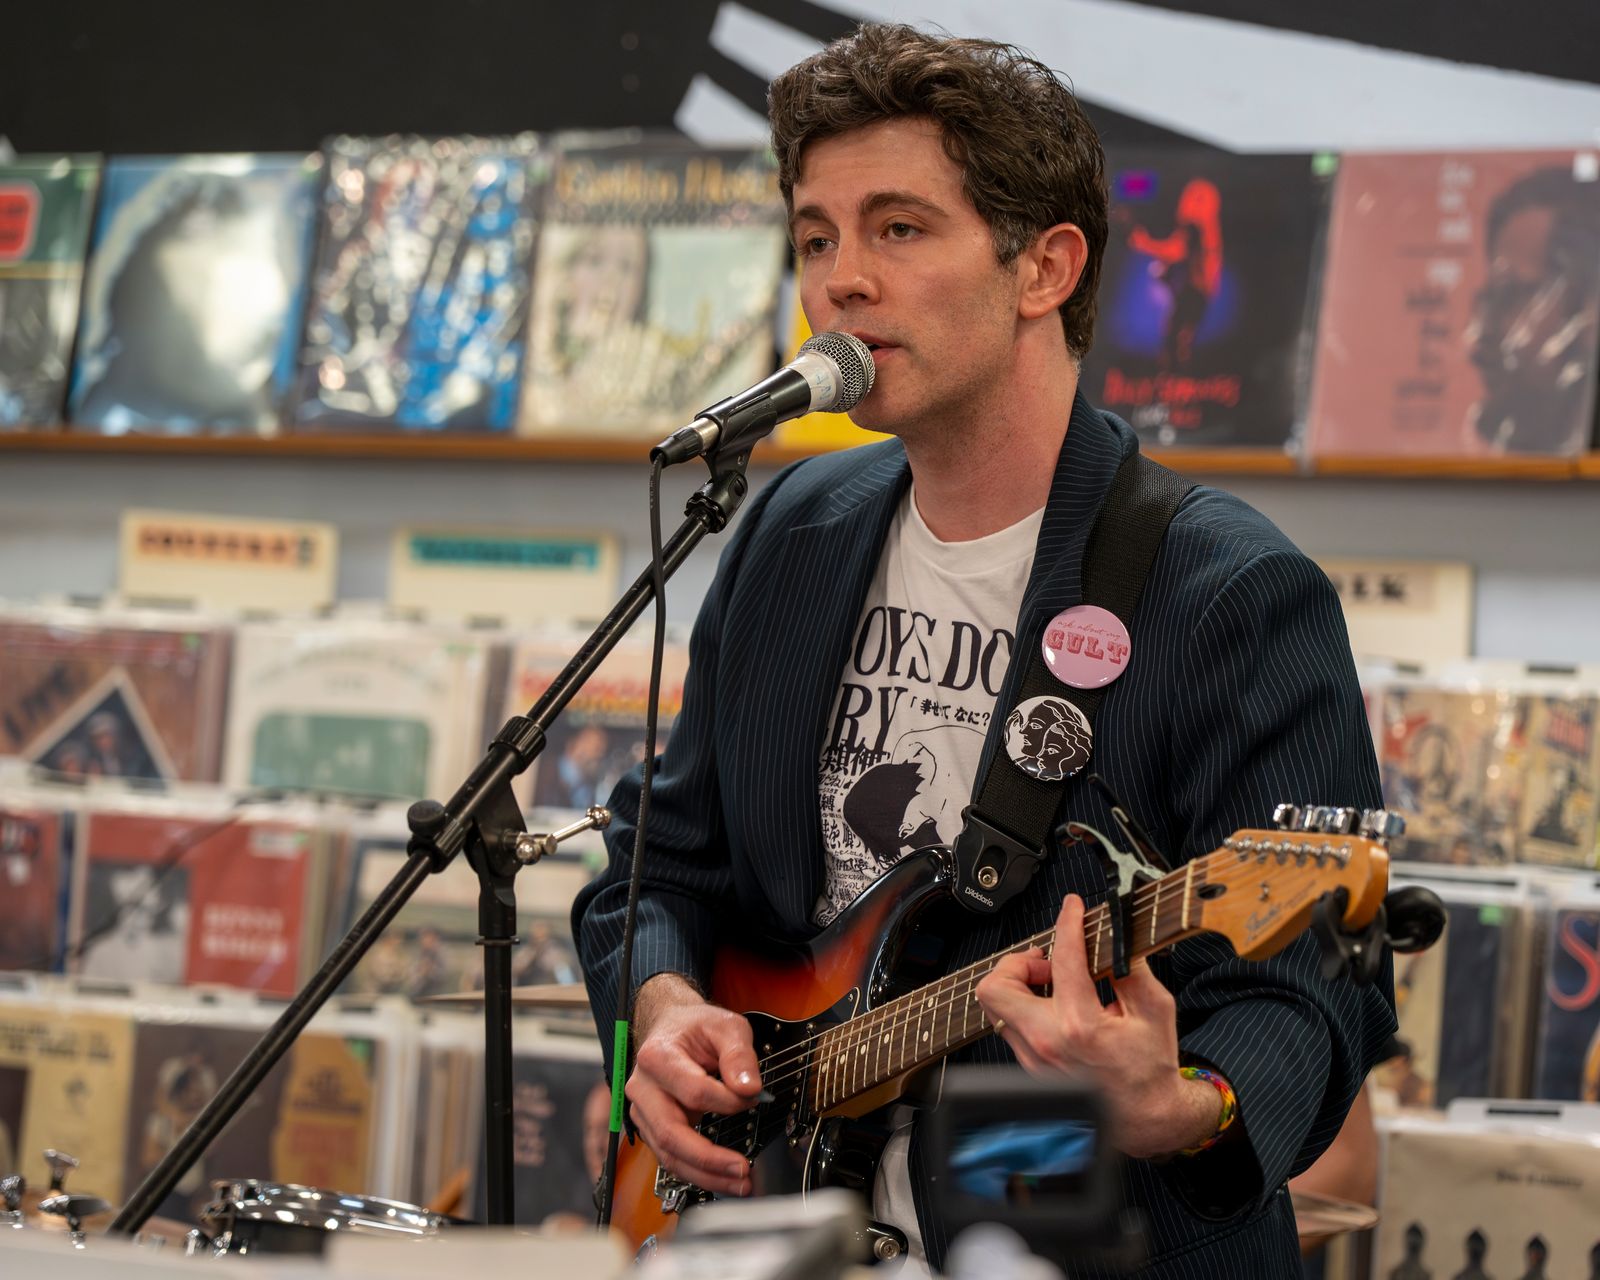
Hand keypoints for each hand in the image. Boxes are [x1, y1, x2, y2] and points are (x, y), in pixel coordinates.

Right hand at [626, 975, 762, 1195]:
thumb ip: (739, 1055)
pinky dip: (698, 1173)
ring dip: (706, 1175)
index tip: (754, 1098)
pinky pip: (672, 1158)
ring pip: (668, 1155)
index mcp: (657, 1057)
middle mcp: (643, 1088)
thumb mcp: (725, 1026)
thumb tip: (749, 1088)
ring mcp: (643, 1112)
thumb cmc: (695, 1027)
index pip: (693, 1091)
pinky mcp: (652, 1128)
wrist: (672, 1028)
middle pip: (670, 1133)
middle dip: (709, 1158)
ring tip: (740, 1183)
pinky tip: (724, 1178)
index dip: (727, 1101)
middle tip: (743, 1169)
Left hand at [974, 893, 1220, 1159]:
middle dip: (1016, 963)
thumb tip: (1115, 936)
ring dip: (1019, 985)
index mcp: (1081, 1025)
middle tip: (1045, 962)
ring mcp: (1033, 1058)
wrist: (1146, 1118)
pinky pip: (1010, 1026)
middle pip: (995, 986)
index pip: (1063, 958)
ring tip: (1051, 984)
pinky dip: (1027, 1008)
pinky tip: (1055, 1008)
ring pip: (997, 1007)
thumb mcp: (1155, 1009)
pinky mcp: (1029, 1068)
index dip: (1068, 922)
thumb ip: (1132, 968)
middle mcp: (1048, 1042)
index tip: (1072, 908)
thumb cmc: (1150, 1068)